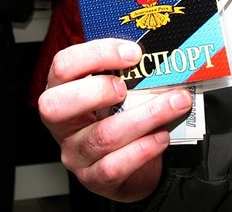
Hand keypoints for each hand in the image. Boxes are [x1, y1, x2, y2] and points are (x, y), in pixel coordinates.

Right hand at [38, 38, 193, 202]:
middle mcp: (62, 122)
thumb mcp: (116, 90)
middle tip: (129, 87)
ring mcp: (75, 152)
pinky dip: (143, 149)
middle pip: (56, 104)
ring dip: (146, 116)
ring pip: (103, 135)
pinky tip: (162, 136)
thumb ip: (125, 72)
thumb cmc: (119, 117)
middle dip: (98, 90)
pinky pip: (114, 165)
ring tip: (175, 103)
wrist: (130, 166)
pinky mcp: (93, 178)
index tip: (132, 52)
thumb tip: (157, 53)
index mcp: (61, 90)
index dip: (96, 54)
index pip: (62, 66)